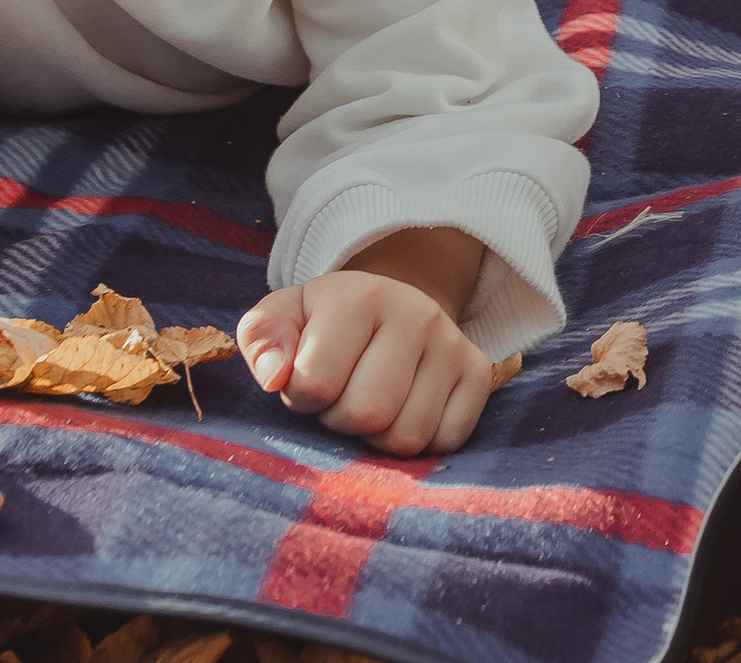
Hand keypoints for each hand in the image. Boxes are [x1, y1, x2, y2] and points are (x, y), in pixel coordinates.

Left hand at [239, 228, 493, 456]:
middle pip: (368, 414)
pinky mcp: (478, 372)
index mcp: (360, 296)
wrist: (389, 309)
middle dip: (342, 420)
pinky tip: (405, 413)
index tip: (308, 380)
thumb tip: (274, 376)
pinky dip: (421, 444)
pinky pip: (447, 440)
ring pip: (408, 436)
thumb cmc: (323, 326)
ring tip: (373, 405)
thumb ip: (261, 339)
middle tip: (342, 397)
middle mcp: (416, 313)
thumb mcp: (282, 318)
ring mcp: (452, 343)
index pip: (316, 384)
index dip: (301, 397)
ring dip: (379, 438)